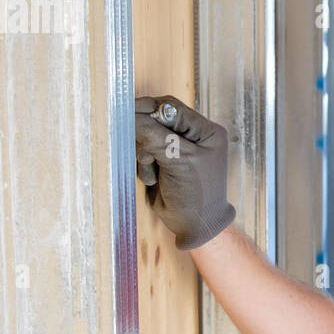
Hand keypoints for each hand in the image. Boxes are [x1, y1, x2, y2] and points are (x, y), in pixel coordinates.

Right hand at [134, 95, 235, 249]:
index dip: (149, 109)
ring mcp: (175, 148)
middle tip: (144, 152)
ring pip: (145, 137)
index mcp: (205, 130)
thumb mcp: (179, 160)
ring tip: (154, 171)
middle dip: (146, 136)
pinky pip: (143, 153)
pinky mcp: (161, 161)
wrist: (194, 225)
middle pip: (156, 120)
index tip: (128, 113)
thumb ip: (155, 136)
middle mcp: (191, 135)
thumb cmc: (197, 193)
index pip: (172, 108)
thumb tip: (131, 116)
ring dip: (145, 154)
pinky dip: (144, 165)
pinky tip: (154, 179)